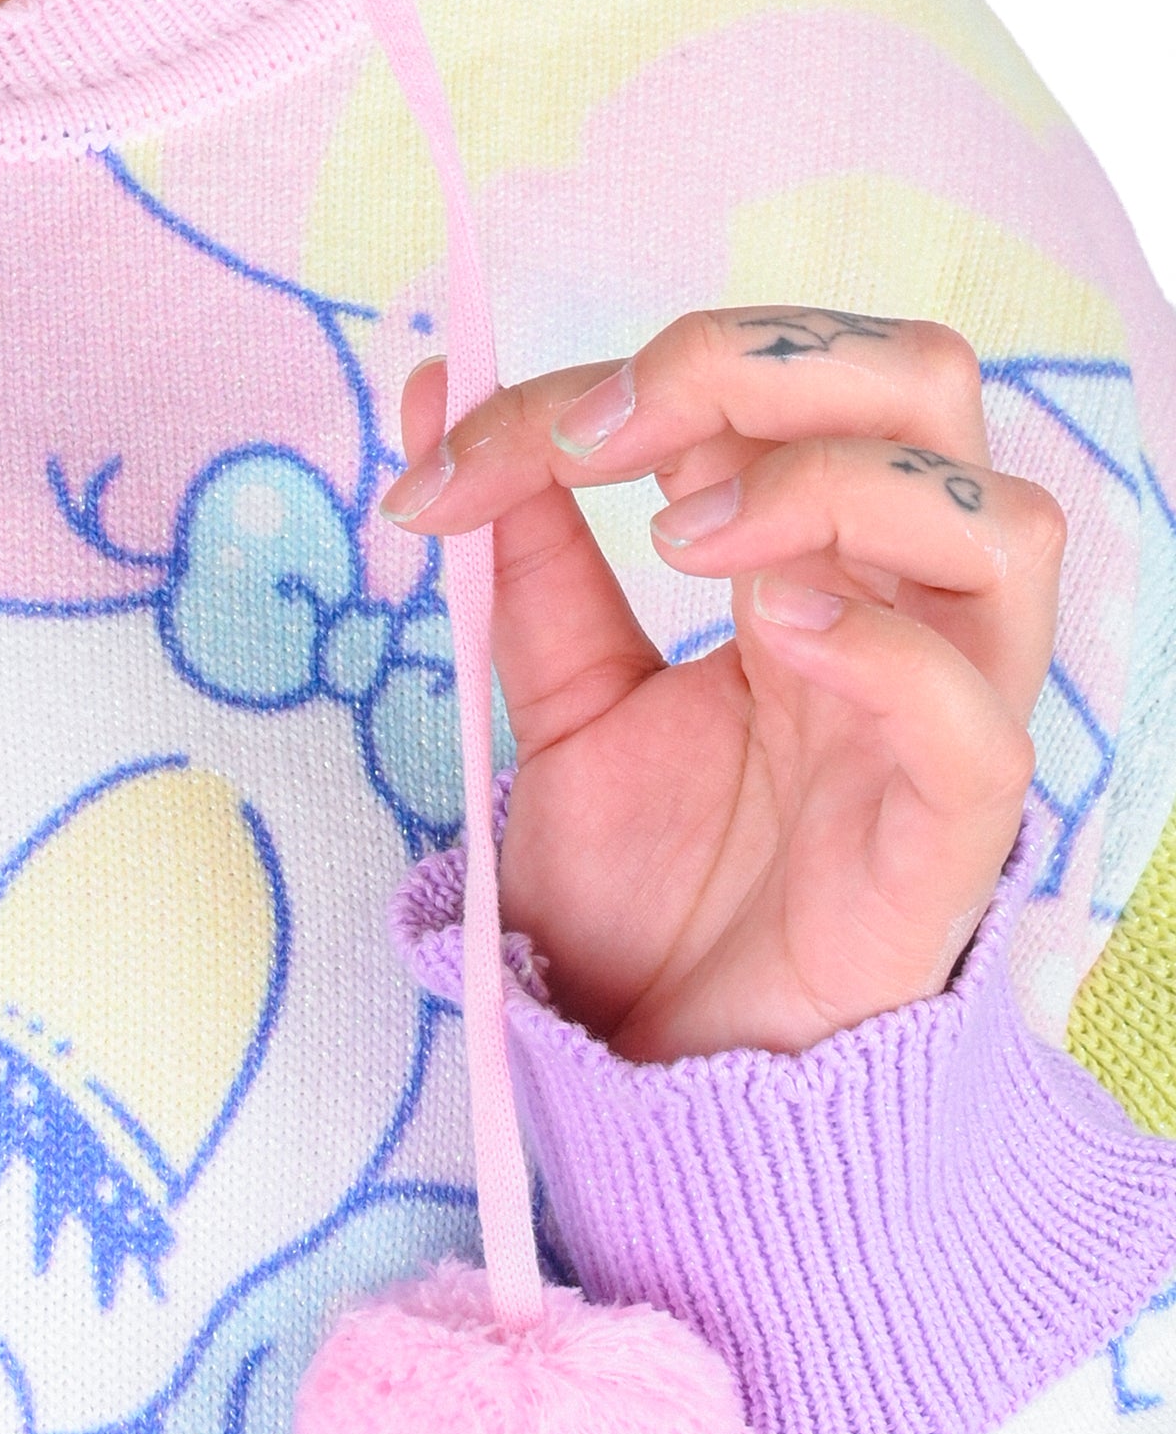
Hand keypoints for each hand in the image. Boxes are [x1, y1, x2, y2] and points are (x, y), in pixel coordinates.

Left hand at [379, 310, 1056, 1062]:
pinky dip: (883, 645)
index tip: (460, 451)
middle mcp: (895, 606)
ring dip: (829, 479)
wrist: (657, 1073)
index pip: (770, 380)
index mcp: (807, 553)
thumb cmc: (643, 885)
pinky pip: (978, 714)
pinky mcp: (948, 839)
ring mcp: (940, 713)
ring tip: (682, 535)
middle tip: (607, 441)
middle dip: (757, 360)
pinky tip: (772, 629)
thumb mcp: (555, 690)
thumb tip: (434, 384)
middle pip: (926, 383)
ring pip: (998, 518)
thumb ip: (521, 543)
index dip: (612, 378)